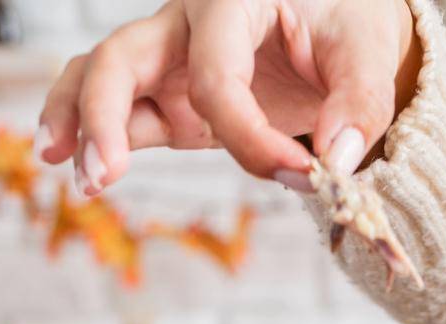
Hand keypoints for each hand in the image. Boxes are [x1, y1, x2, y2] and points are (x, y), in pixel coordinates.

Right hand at [36, 0, 420, 193]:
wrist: (339, 24)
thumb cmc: (347, 26)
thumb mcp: (367, 51)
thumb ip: (360, 104)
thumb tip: (336, 161)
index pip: (218, 78)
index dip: (252, 139)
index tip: (304, 175)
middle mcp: (188, 22)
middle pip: (123, 57)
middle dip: (106, 113)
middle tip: (104, 173)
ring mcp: (172, 59)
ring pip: (104, 76)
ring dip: (82, 123)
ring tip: (81, 179)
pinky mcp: (172, 96)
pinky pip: (123, 108)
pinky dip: (96, 135)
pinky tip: (78, 170)